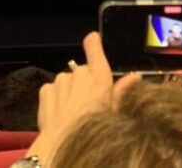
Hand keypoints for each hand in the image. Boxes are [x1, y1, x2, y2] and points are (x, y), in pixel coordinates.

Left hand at [28, 32, 136, 164]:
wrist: (63, 143)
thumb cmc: (93, 130)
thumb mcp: (114, 112)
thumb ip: (121, 92)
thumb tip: (135, 77)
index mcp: (99, 77)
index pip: (95, 49)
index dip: (94, 43)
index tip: (93, 39)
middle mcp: (79, 74)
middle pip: (83, 72)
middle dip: (84, 83)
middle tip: (88, 104)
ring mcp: (61, 80)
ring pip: (67, 82)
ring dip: (69, 92)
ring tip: (73, 113)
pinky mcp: (46, 89)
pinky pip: (53, 90)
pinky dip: (56, 98)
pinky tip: (60, 113)